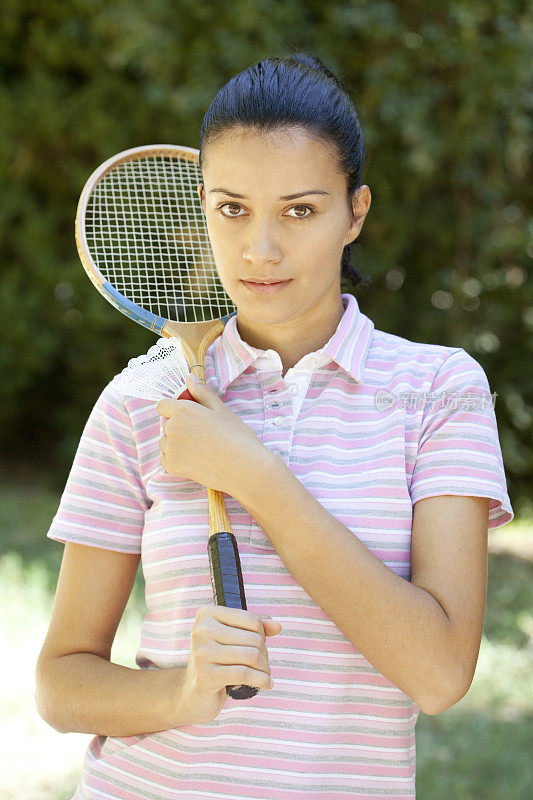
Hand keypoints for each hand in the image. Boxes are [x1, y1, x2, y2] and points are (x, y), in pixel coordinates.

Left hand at [156, 373, 271, 496]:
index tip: (190, 417)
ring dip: (177, 444)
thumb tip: (189, 379)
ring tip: (201, 448)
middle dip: (179, 427)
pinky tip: (196, 460)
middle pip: (167, 424)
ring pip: (166, 442)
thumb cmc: (236, 436)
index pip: (163, 406)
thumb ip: (202, 392)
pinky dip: (178, 460)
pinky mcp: (172, 466)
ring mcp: (170, 449)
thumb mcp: (221, 409)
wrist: (244, 468)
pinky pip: (168, 459)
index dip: (175, 409)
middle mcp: (172, 428)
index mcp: (182, 410)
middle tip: (203, 435)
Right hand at [175, 606, 281, 724]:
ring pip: (251, 656)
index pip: (251, 619)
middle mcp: (201, 630)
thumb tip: (277, 626)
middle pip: (253, 638)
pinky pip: (244, 674)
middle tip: (263, 664)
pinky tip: (267, 684)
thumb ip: (256, 627)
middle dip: (264, 654)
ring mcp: (201, 653)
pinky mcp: (205, 675)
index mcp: (207, 614)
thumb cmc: (217, 661)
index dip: (262, 634)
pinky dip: (262, 680)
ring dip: (265, 668)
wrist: (193, 693)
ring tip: (265, 674)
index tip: (260, 646)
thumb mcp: (234, 638)